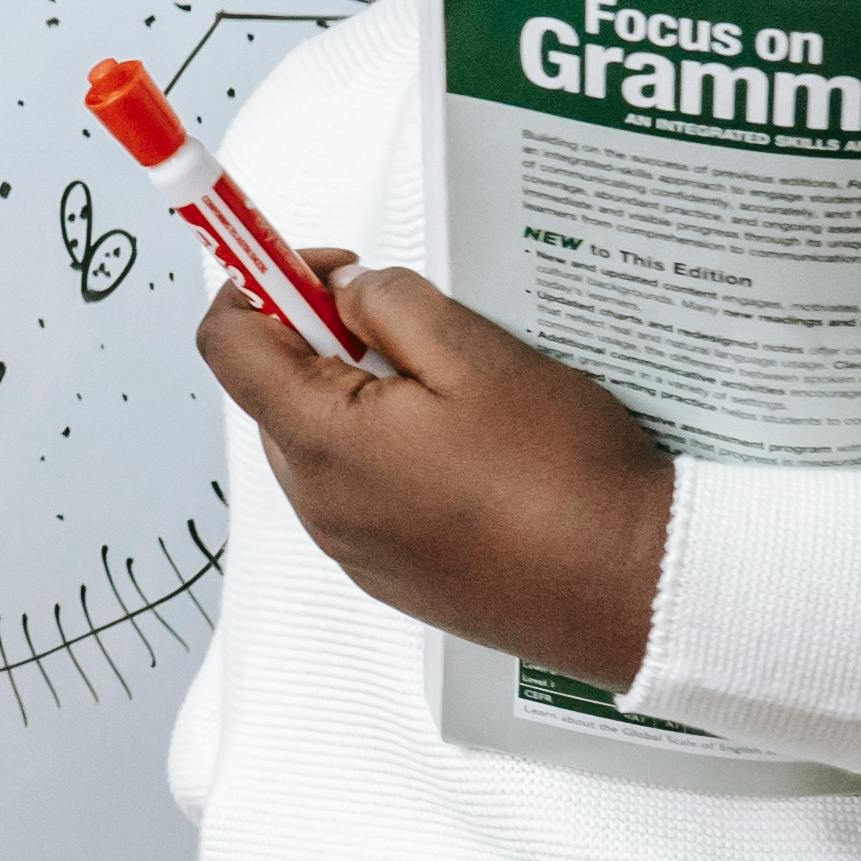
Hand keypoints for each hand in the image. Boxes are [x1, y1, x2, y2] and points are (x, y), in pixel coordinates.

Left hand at [196, 251, 676, 687]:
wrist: (633, 591)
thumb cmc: (567, 481)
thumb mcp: (477, 353)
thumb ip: (390, 305)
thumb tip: (342, 292)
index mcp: (323, 443)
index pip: (227, 342)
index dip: (261, 283)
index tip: (324, 270)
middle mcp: (320, 504)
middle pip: (275, 391)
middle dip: (324, 341)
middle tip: (412, 330)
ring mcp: (353, 547)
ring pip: (321, 441)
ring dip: (363, 398)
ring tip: (456, 396)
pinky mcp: (390, 573)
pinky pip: (360, 491)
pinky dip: (391, 452)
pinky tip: (469, 451)